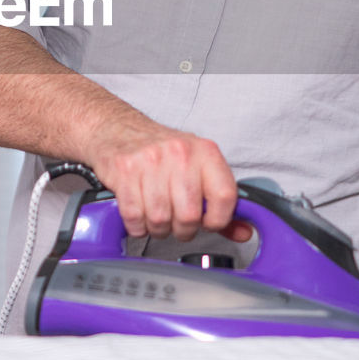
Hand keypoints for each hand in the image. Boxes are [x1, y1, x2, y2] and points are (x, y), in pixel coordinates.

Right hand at [86, 122, 246, 242]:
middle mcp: (180, 153)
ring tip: (156, 217)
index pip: (225, 196)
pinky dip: (136, 225)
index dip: (218, 219)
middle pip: (189, 215)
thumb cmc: (159, 151)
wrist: (116, 128)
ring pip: (160, 219)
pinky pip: (134, 216)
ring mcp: (150, 161)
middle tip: (176, 222)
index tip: (208, 222)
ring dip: (157, 228)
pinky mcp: (124, 171)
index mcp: (205, 151)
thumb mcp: (196, 167)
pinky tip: (138, 214)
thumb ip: (220, 202)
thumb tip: (243, 231)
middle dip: (182, 229)